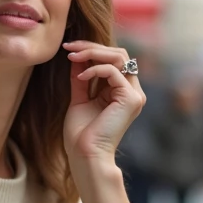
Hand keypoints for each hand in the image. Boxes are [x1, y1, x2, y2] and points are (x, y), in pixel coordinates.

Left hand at [62, 41, 144, 163]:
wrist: (85, 155)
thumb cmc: (81, 134)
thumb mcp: (80, 99)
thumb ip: (82, 78)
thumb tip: (77, 57)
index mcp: (122, 92)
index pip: (114, 59)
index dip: (92, 49)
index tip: (68, 48)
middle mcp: (132, 92)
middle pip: (119, 54)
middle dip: (92, 46)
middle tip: (69, 47)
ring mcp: (134, 95)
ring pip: (119, 57)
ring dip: (93, 52)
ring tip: (73, 57)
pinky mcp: (131, 99)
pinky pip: (114, 71)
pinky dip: (94, 69)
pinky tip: (80, 77)